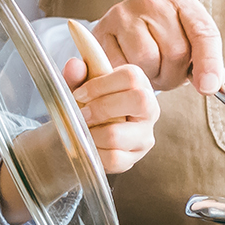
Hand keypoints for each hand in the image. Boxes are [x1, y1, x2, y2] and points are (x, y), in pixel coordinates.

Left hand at [65, 56, 158, 173]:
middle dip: (102, 108)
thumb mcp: (80, 86)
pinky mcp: (134, 158)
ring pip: (118, 135)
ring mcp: (144, 136)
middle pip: (139, 101)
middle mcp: (150, 109)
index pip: (131, 77)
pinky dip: (93, 152)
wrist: (85, 133)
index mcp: (140, 84)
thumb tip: (74, 65)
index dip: (101, 85)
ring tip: (82, 131)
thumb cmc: (88, 104)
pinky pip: (113, 158)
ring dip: (91, 134)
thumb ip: (76, 75)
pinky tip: (88, 145)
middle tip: (82, 114)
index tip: (79, 94)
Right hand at [92, 0, 224, 94]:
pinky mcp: (101, 29)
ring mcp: (124, 13)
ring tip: (148, 70)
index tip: (208, 87)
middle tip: (166, 74)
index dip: (209, 62)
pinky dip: (127, 76)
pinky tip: (129, 68)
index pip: (203, 32)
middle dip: (174, 75)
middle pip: (175, 52)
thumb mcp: (188, 42)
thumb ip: (205, 62)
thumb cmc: (162, 38)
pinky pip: (120, 66)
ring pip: (146, 60)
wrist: (124, 26)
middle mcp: (152, 1)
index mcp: (181, 1)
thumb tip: (208, 84)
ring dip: (150, 76)